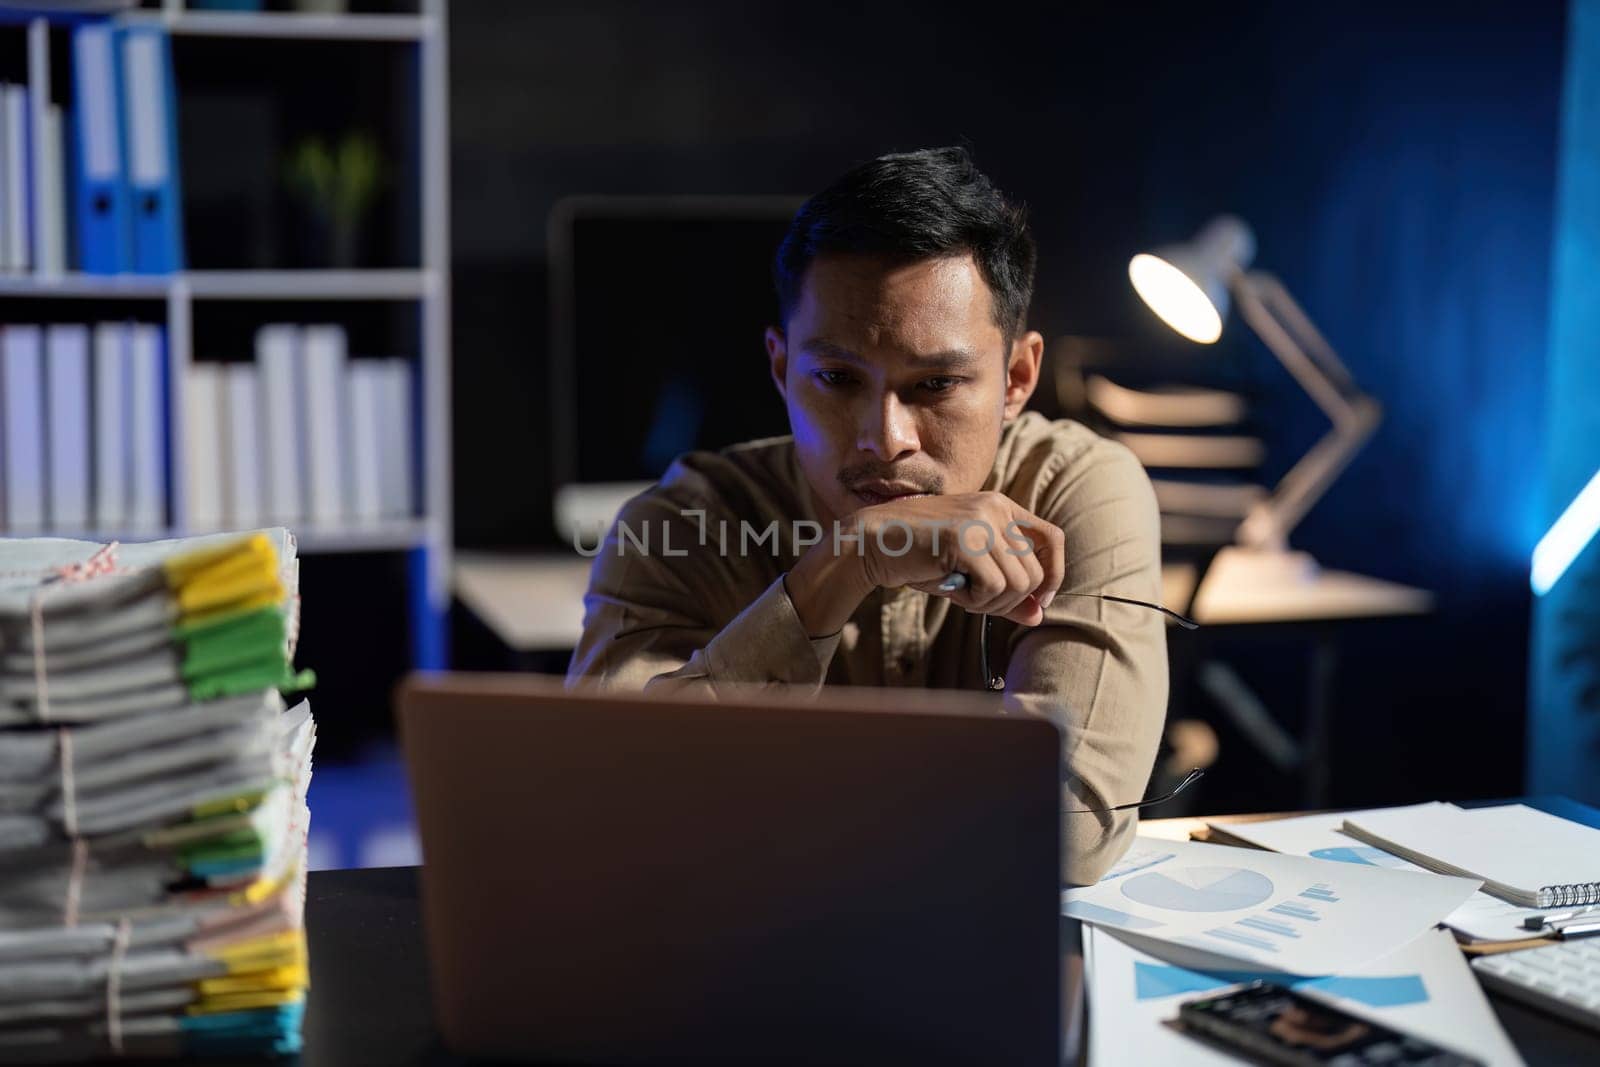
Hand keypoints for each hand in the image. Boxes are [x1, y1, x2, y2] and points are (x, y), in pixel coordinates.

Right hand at [850, 492, 1063, 626]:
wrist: (871, 544)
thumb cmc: (918, 558)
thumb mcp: (969, 574)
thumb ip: (1006, 591)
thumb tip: (1039, 616)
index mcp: (1000, 506)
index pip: (1052, 538)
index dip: (1053, 574)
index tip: (1038, 599)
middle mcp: (995, 508)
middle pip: (1036, 572)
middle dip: (1010, 600)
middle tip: (976, 601)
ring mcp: (981, 520)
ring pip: (1018, 584)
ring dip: (990, 603)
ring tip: (961, 594)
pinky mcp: (964, 539)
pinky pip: (994, 588)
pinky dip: (974, 601)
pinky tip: (951, 591)